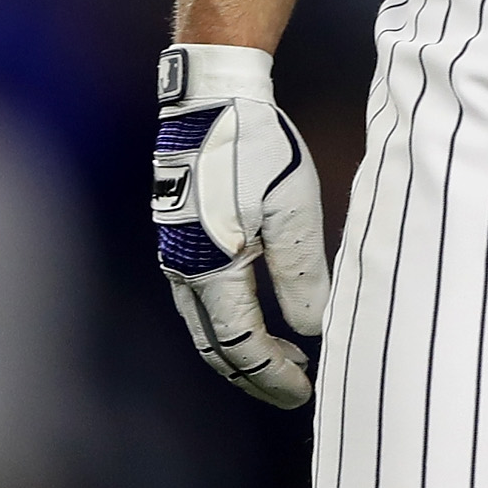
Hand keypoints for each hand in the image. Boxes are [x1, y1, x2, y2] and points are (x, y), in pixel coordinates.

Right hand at [153, 43, 328, 406]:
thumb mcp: (292, 211)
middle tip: (297, 387)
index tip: (306, 390)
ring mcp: (177, 254)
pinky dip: (232, 320)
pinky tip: (263, 310)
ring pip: (208, 325)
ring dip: (245, 349)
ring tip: (289, 354)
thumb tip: (311, 328)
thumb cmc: (254, 147)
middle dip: (257, 374)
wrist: (213, 97)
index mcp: (209, 269)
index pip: (240, 347)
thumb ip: (301, 275)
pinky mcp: (182, 236)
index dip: (272, 376)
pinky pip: (204, 299)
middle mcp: (183, 271)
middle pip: (217, 347)